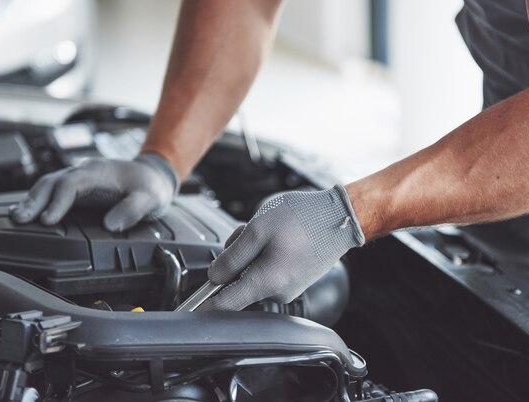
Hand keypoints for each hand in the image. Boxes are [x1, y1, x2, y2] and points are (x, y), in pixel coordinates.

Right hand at [11, 153, 177, 231]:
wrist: (154, 174)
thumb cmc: (150, 186)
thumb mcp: (150, 199)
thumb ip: (132, 210)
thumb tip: (110, 226)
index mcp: (100, 173)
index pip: (72, 184)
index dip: (58, 202)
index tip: (47, 220)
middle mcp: (85, 171)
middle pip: (53, 181)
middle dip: (35, 200)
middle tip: (20, 219)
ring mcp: (80, 176)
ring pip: (49, 183)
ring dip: (32, 199)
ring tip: (18, 217)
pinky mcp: (78, 184)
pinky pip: (53, 188)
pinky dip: (39, 198)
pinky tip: (28, 211)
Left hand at [199, 185, 364, 310]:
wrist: (340, 217)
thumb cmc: (303, 219)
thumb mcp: (258, 229)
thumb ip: (231, 256)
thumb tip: (214, 277)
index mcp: (266, 282)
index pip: (225, 304)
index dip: (203, 306)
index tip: (188, 311)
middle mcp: (278, 293)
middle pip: (238, 283)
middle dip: (237, 258)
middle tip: (252, 232)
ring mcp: (289, 288)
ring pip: (253, 273)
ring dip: (253, 253)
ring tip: (273, 232)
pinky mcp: (296, 281)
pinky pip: (269, 271)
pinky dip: (267, 254)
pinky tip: (282, 238)